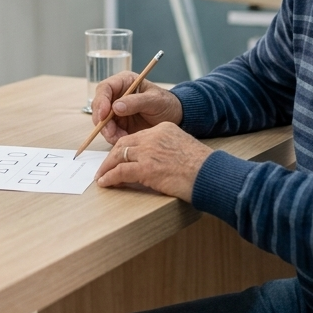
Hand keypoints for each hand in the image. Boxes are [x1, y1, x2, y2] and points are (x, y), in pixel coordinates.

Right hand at [92, 72, 182, 143]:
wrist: (174, 118)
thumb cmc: (166, 104)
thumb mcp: (155, 100)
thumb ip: (136, 102)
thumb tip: (116, 107)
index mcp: (125, 82)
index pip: (105, 88)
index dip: (101, 101)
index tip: (104, 114)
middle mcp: (117, 95)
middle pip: (99, 105)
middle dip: (102, 120)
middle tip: (110, 132)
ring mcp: (116, 110)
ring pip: (102, 121)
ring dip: (108, 131)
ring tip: (121, 138)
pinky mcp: (118, 124)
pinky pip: (109, 131)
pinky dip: (113, 137)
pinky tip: (124, 139)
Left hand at [94, 122, 211, 201]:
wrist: (210, 175)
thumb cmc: (203, 168)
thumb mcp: (183, 149)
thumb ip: (168, 150)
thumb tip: (158, 162)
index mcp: (164, 129)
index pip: (138, 136)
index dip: (126, 148)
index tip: (119, 157)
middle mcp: (153, 136)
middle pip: (124, 143)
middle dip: (112, 156)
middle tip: (105, 166)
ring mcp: (148, 152)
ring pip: (118, 156)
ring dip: (107, 167)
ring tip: (102, 176)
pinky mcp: (146, 168)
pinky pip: (120, 172)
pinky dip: (110, 177)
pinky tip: (105, 183)